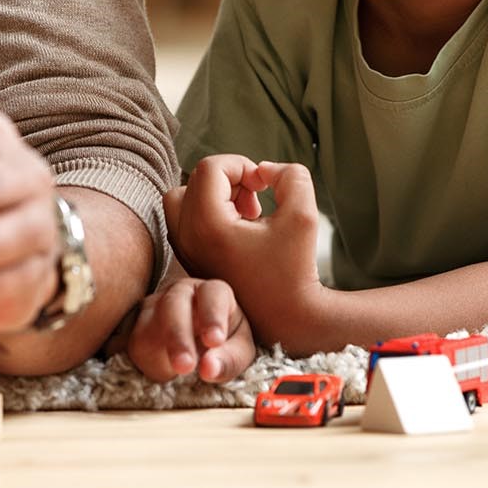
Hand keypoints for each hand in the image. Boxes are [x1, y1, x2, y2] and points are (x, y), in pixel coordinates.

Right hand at [127, 275, 256, 384]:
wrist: (199, 345)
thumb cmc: (224, 344)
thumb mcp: (237, 353)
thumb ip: (228, 360)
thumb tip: (209, 369)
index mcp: (213, 293)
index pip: (213, 293)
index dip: (213, 315)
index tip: (214, 341)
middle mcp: (181, 293)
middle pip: (173, 304)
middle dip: (178, 335)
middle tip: (185, 366)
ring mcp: (154, 305)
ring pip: (147, 321)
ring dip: (156, 350)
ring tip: (168, 375)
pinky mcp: (136, 324)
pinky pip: (132, 340)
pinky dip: (143, 359)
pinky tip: (159, 373)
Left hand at [167, 155, 323, 348]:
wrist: (288, 322)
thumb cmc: (296, 269)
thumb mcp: (304, 215)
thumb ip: (290, 176)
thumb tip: (262, 170)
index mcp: (208, 225)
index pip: (210, 168)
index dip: (242, 166)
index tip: (265, 188)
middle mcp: (188, 238)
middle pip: (192, 181)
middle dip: (226, 181)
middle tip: (255, 201)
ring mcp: (185, 252)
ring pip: (182, 200)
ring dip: (214, 197)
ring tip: (248, 214)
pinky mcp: (190, 262)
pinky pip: (185, 221)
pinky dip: (209, 215)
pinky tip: (242, 231)